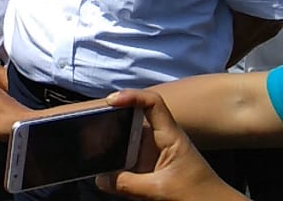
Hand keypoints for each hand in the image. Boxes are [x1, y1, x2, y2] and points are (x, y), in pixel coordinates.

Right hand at [95, 90, 242, 200]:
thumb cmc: (198, 195)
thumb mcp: (160, 191)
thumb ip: (127, 185)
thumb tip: (99, 178)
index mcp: (170, 136)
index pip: (152, 103)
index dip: (132, 96)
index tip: (111, 101)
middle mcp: (160, 138)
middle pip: (133, 117)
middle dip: (111, 118)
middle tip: (88, 123)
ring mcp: (154, 151)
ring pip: (127, 136)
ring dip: (110, 139)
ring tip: (89, 143)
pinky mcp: (150, 164)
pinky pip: (127, 155)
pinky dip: (113, 157)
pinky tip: (101, 164)